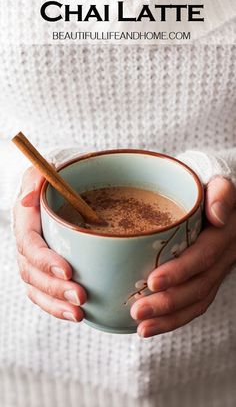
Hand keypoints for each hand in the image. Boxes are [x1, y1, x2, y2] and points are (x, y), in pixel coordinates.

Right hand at [13, 167, 86, 321]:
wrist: (64, 186)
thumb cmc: (58, 176)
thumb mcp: (49, 168)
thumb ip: (37, 177)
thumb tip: (27, 199)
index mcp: (26, 221)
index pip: (30, 244)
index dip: (45, 261)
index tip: (68, 271)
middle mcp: (27, 244)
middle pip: (32, 272)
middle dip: (54, 288)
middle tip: (81, 297)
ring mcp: (34, 260)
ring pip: (36, 288)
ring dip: (56, 304)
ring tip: (79, 314)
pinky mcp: (45, 271)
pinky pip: (44, 294)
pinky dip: (58, 307)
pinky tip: (79, 315)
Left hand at [130, 176, 235, 337]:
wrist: (217, 200)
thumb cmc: (208, 189)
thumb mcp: (218, 183)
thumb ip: (222, 194)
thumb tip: (218, 215)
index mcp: (225, 234)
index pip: (204, 256)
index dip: (180, 271)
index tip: (152, 281)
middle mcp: (224, 257)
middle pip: (198, 286)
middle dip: (168, 302)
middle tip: (137, 311)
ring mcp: (216, 272)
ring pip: (196, 302)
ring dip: (169, 317)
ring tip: (140, 327)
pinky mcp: (206, 280)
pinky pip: (194, 305)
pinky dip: (172, 319)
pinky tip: (150, 327)